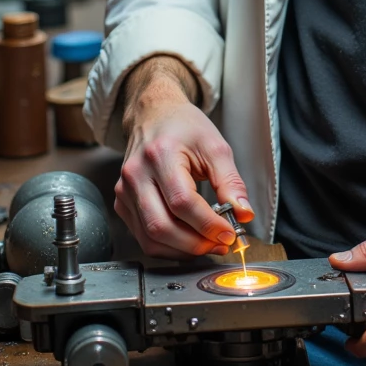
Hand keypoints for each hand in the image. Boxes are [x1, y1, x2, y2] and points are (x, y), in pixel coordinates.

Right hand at [114, 55, 253, 258]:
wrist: (154, 115)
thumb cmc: (184, 127)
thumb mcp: (215, 147)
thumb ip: (231, 182)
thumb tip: (244, 214)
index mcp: (159, 155)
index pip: (183, 202)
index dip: (207, 224)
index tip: (229, 233)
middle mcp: (136, 174)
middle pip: (161, 226)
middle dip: (195, 244)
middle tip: (220, 244)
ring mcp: (125, 190)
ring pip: (150, 238)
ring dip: (182, 250)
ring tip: (207, 245)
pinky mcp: (122, 203)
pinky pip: (142, 237)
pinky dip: (167, 246)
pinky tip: (188, 241)